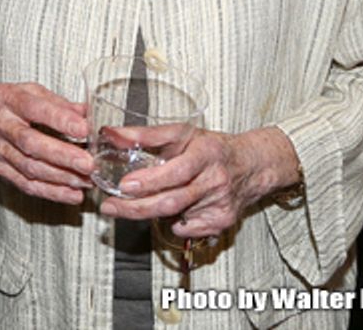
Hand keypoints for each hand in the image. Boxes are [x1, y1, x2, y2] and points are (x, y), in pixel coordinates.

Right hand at [0, 83, 92, 204]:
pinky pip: (25, 185)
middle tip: (88, 163)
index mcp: (8, 99)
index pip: (35, 109)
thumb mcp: (29, 91)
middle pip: (31, 143)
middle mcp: (0, 124)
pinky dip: (51, 192)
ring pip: (29, 168)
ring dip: (61, 177)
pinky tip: (71, 193)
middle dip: (62, 155)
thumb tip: (88, 113)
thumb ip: (58, 103)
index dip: (60, 119)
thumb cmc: (6, 104)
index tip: (83, 128)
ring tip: (86, 180)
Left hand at [98, 126, 300, 238]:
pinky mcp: (222, 222)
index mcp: (206, 154)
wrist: (251, 165)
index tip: (124, 185)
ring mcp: (220, 204)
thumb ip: (146, 135)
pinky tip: (170, 210)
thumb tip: (112, 134)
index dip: (150, 181)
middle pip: (173, 201)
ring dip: (149, 213)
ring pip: (177, 216)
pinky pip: (188, 228)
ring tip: (126, 207)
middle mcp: (215, 181)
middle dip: (137, 207)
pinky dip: (173, 222)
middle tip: (110, 207)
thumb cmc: (212, 147)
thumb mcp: (182, 133)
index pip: (176, 171)